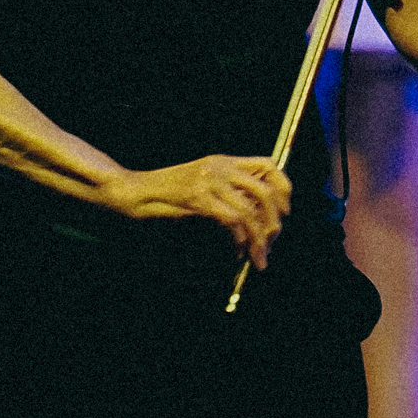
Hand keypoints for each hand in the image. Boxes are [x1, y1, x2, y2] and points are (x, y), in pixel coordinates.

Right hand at [101, 155, 288, 269]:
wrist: (134, 190)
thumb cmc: (167, 193)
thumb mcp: (203, 185)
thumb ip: (228, 192)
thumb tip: (256, 214)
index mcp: (225, 161)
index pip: (269, 165)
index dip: (283, 188)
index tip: (284, 212)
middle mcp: (221, 167)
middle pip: (266, 191)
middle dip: (273, 220)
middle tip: (272, 241)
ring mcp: (209, 181)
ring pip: (249, 210)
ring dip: (257, 237)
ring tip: (258, 256)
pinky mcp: (197, 198)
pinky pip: (231, 219)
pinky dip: (238, 238)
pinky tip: (237, 250)